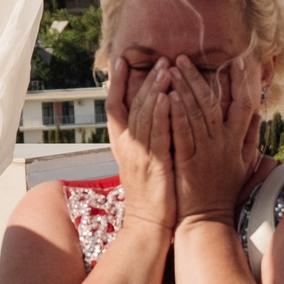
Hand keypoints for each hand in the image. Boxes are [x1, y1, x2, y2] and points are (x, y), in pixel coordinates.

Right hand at [105, 57, 177, 237]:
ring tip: (166, 69)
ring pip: (143, 115)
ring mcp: (138, 154)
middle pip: (131, 104)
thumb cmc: (151, 192)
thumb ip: (144, 136)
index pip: (114, 106)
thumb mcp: (141, 160)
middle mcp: (126, 145)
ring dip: (154, 89)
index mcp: (121, 143)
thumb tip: (153, 114)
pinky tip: (169, 97)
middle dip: (144, 80)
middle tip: (160, 60)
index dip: (117, 82)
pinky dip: (161, 114)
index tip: (121, 60)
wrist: (148, 223)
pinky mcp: (154, 164)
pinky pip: (157, 134)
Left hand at [169, 56, 259, 225]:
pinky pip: (183, 132)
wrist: (207, 218)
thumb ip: (252, 137)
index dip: (241, 81)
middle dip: (198, 77)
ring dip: (184, 88)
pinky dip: (177, 112)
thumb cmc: (223, 190)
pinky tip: (169, 96)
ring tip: (170, 68)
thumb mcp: (244, 163)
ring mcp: (206, 150)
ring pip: (196, 112)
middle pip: (213, 102)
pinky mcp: (188, 160)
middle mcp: (223, 142)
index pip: (244, 104)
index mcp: (237, 141)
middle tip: (182, 57)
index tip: (237, 60)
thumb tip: (258, 114)